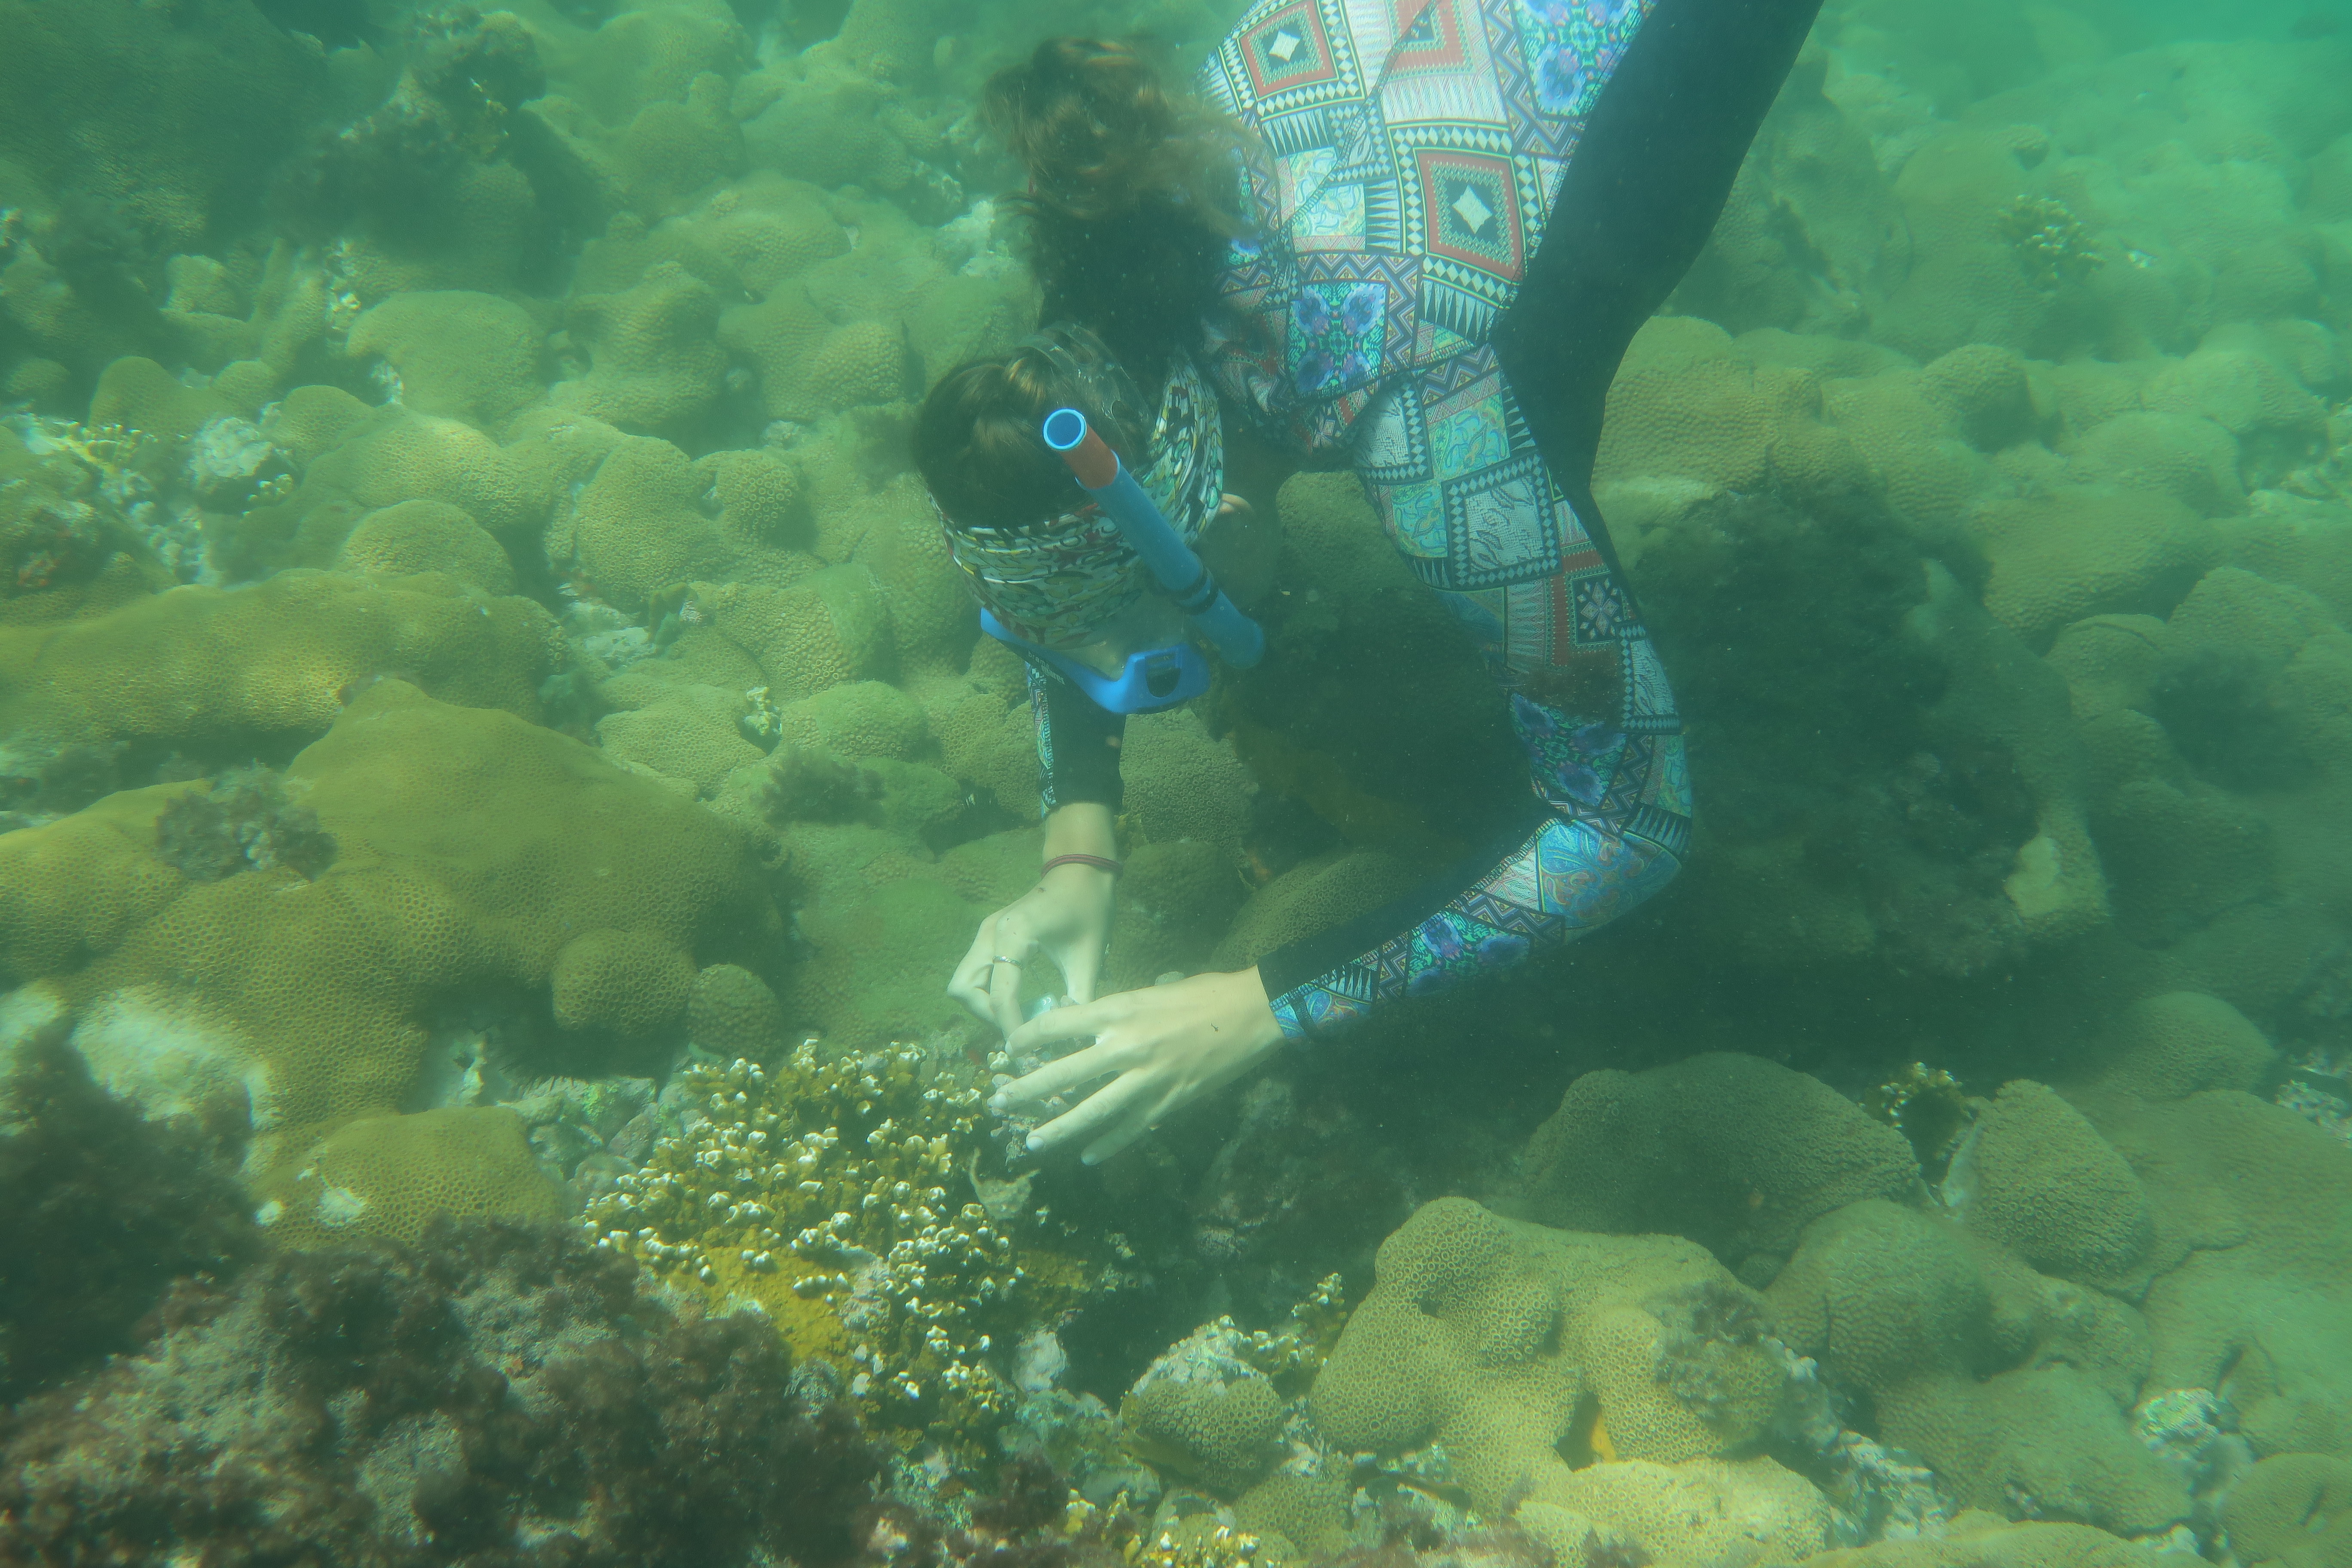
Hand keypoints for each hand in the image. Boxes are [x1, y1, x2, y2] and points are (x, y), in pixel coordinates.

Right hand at [948, 863, 1116, 1036]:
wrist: (1080, 870)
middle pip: (963, 989)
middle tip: (1019, 1028)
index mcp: (1014, 935)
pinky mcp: (988, 936)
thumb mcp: (1089, 957)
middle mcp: (989, 932)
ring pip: (963, 983)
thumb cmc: (1089, 908)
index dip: (1012, 1027)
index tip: (1030, 1050)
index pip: (1000, 994)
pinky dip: (988, 993)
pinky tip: (1019, 1001)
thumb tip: (1073, 1039)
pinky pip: (975, 973)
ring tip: (1019, 1017)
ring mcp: (985, 933)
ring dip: (984, 1006)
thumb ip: (1079, 999)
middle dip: (987, 1016)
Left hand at [990, 968, 1285, 1163]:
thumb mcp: (1151, 990)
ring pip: (1091, 1110)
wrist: (1252, 1012)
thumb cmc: (1204, 993)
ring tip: (1031, 1142)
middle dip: (1025, 1091)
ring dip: (1057, 1129)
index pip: (1056, 1026)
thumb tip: (1091, 1024)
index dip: (1025, 1039)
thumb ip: (1119, 1011)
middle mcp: (1125, 1045)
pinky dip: (1108, 1145)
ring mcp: (1147, 1078)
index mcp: (1118, 1010)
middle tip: (995, 1104)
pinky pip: (1130, 1129)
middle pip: (1061, 1073)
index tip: (1008, 1050)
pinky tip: (1088, 1156)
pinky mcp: (1169, 1102)